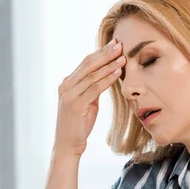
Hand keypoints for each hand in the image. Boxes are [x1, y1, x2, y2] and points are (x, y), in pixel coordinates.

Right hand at [53, 38, 125, 156]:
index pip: (85, 63)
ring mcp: (69, 95)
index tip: (114, 44)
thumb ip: (92, 88)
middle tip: (120, 43)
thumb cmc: (78, 124)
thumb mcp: (86, 102)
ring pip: (92, 75)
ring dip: (109, 65)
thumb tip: (106, 75)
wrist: (67, 145)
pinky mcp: (76, 105)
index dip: (100, 52)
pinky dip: (107, 79)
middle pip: (88, 64)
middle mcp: (66, 86)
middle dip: (105, 53)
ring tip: (123, 57)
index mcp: (67, 83)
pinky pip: (94, 88)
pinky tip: (117, 72)